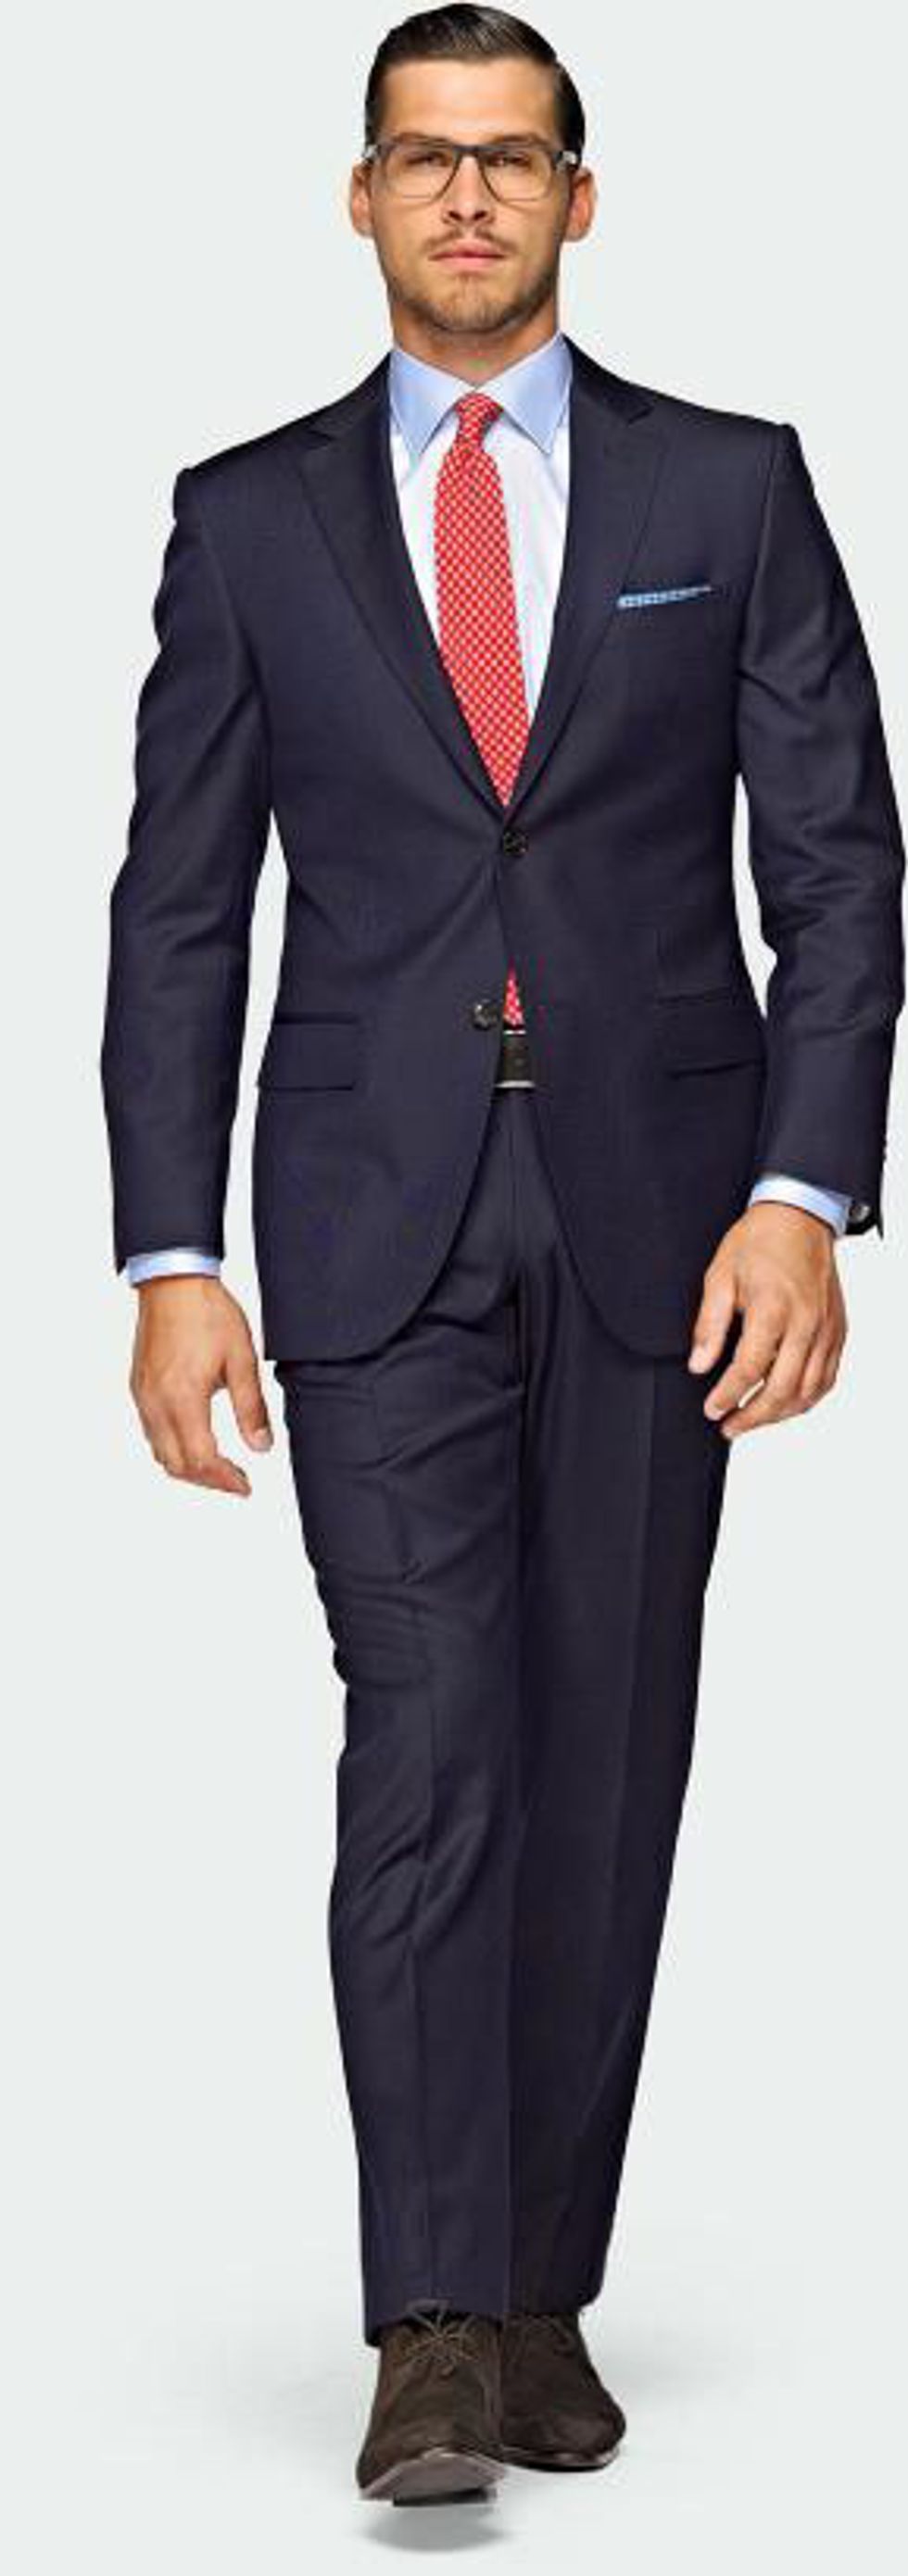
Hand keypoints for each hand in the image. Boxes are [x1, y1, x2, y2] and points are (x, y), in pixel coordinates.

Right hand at [129, 1274, 273, 1494]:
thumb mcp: (242, 1360)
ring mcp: (143, 1396)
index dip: (225, 1480)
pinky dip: (172, 1447)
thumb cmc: (208, 1313)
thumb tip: (262, 1447)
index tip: (245, 1486)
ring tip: (219, 1466)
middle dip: (208, 1480)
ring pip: (159, 1452)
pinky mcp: (138, 1387)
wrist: (173, 1282)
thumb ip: (251, 1408)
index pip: (201, 1460)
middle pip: (176, 1465)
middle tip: (236, 1481)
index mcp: (183, 1398)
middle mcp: (157, 1403)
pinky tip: (194, 1439)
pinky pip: (150, 1432)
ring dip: (188, 1467)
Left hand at [687, 1201, 847, 1438]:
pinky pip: (827, 1377)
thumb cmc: (759, 1243)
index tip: (711, 1409)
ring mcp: (827, 1330)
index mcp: (774, 1308)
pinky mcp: (838, 1331)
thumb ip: (709, 1325)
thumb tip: (699, 1365)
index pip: (750, 1369)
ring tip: (752, 1420)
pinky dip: (806, 1398)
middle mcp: (806, 1323)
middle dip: (752, 1416)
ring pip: (808, 1390)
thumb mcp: (720, 1276)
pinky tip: (785, 1404)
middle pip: (782, 1390)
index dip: (728, 1395)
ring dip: (779, 1414)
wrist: (800, 1218)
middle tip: (728, 1427)